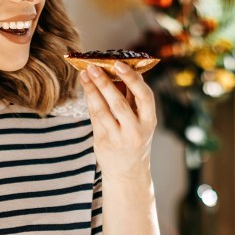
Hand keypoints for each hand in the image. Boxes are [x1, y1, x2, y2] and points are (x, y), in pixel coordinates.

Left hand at [79, 62, 157, 178]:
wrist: (128, 171)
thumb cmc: (134, 137)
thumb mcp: (141, 120)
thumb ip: (133, 98)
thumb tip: (120, 69)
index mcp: (149, 121)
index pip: (144, 96)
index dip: (132, 79)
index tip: (119, 64)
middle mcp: (136, 131)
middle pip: (119, 103)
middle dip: (105, 83)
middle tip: (94, 66)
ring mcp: (118, 138)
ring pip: (103, 110)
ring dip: (92, 90)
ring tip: (84, 74)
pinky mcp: (104, 142)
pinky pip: (95, 118)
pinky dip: (90, 101)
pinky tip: (86, 89)